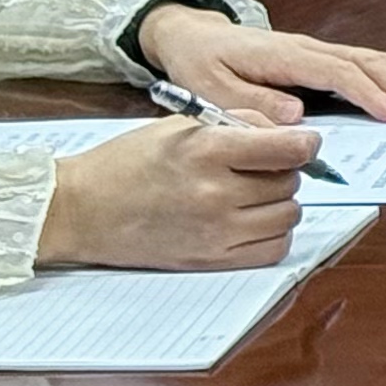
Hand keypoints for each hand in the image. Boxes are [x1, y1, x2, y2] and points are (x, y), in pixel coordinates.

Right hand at [36, 119, 319, 271]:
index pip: (291, 149)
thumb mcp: (185, 125)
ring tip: (251, 193)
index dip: (305, 142)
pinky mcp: (209, 262)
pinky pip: (272, 250)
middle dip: (284, 171)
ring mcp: (214, 233)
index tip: (301, 142)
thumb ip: (243, 123)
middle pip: (291, 182)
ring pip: (288, 215)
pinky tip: (250, 220)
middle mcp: (216, 194)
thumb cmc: (130, 161)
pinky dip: (272, 234)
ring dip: (280, 202)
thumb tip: (291, 134)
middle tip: (260, 167)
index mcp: (209, 151)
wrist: (81, 209)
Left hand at [132, 6, 385, 123]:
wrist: (193, 36)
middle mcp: (310, 50)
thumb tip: (297, 116)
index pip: (339, 74)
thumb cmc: (201, 63)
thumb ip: (252, 103)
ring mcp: (317, 52)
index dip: (370, 95)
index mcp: (286, 56)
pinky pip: (361, 67)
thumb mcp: (211, 89)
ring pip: (372, 61)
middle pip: (369, 62)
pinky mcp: (318, 60)